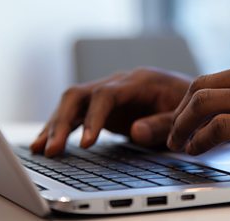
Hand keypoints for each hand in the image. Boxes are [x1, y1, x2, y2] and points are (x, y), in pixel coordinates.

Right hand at [31, 67, 190, 156]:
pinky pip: (77, 113)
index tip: (86, 144)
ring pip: (72, 103)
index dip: (93, 118)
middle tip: (52, 149)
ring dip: (55, 125)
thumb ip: (161, 124)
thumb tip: (135, 132)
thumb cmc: (188, 106)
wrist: (190, 97)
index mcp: (139, 81)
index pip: (106, 94)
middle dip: (62, 122)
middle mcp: (119, 83)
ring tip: (39, 148)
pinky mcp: (104, 105)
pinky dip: (62, 127)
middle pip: (80, 94)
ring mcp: (109, 92)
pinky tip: (47, 142)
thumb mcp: (181, 117)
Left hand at [167, 51, 229, 186]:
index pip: (219, 75)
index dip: (194, 99)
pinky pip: (221, 126)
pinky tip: (199, 149)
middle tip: (174, 131)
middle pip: (204, 83)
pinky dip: (202, 139)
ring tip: (179, 143)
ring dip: (184, 125)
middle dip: (181, 110)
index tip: (186, 117)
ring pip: (207, 101)